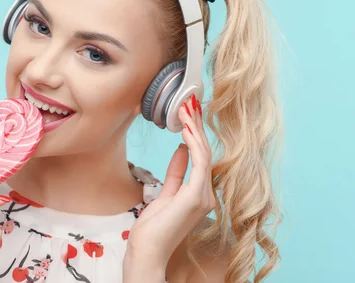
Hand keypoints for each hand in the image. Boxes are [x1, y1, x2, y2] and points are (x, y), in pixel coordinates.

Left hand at [124, 95, 215, 276]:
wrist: (147, 251)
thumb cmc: (153, 229)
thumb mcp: (165, 193)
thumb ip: (176, 172)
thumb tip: (181, 149)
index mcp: (201, 194)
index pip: (201, 157)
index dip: (195, 133)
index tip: (189, 113)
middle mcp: (207, 194)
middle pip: (204, 152)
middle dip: (196, 125)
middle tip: (190, 102)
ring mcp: (205, 196)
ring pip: (203, 153)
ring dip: (194, 128)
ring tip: (186, 107)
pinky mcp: (196, 196)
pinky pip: (199, 162)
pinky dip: (193, 142)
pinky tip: (185, 127)